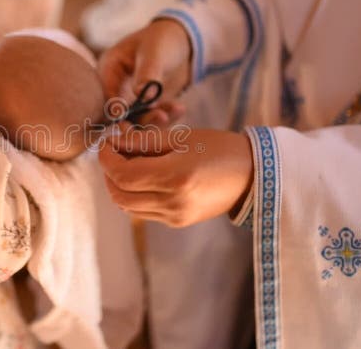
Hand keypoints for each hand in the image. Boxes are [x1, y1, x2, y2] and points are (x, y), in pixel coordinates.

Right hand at [98, 19, 191, 121]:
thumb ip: (148, 73)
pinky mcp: (147, 109)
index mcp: (109, 68)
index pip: (105, 92)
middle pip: (118, 112)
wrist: (182, 44)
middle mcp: (116, 87)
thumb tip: (143, 96)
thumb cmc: (163, 40)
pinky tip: (179, 108)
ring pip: (136, 120)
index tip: (124, 117)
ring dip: (154, 119)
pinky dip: (167, 116)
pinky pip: (153, 118)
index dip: (113, 107)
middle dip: (134, 121)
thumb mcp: (155, 52)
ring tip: (175, 109)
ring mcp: (131, 100)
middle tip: (153, 120)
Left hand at [98, 127, 253, 226]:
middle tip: (113, 153)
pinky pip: (143, 212)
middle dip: (109, 173)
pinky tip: (143, 178)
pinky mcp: (178, 222)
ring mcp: (174, 216)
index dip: (107, 158)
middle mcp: (172, 202)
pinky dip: (135, 196)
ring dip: (119, 186)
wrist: (252, 175)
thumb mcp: (182, 138)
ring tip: (127, 164)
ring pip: (128, 207)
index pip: (123, 175)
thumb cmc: (219, 148)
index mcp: (174, 177)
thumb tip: (114, 141)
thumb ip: (143, 142)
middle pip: (119, 195)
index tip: (107, 142)